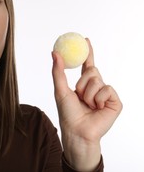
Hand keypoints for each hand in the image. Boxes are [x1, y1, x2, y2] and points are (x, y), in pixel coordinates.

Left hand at [51, 38, 122, 170]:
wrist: (77, 131)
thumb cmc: (67, 113)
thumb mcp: (60, 90)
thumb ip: (58, 71)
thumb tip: (55, 53)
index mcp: (83, 85)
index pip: (87, 65)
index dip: (87, 52)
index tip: (85, 39)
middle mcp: (96, 88)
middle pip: (92, 71)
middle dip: (83, 82)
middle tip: (79, 94)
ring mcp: (106, 95)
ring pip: (98, 80)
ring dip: (88, 93)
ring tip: (87, 105)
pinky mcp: (115, 102)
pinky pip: (107, 89)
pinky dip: (98, 98)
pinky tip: (97, 108)